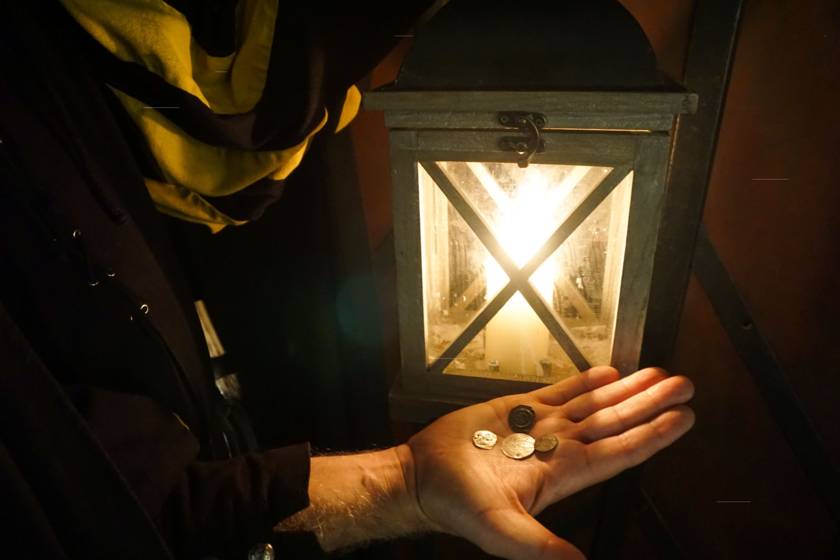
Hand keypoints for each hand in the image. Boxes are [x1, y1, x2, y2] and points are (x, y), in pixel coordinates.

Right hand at [403, 366, 694, 558]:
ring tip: (657, 374)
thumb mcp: (501, 530)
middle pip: (615, 422)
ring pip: (593, 404)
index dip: (652, 435)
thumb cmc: (457, 505)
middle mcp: (558, 448)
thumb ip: (540, 546)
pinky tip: (608, 372)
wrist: (422, 477)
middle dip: (649, 404)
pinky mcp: (517, 409)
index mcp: (561, 474)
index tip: (682, 418)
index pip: (619, 452)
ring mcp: (539, 427)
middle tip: (683, 385)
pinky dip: (585, 381)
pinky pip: (560, 392)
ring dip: (626, 390)